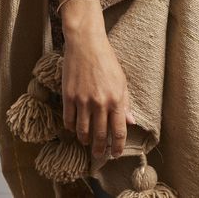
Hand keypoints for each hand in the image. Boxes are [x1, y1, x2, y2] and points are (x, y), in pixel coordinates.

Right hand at [61, 0, 135, 158]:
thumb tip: (130, 122)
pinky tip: (74, 129)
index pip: (118, 131)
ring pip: (82, 131)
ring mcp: (82, 100)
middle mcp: (100, 102)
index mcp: (116, 99)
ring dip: (85, 140)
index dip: (117, 146)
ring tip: (87, 142)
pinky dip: (71, 128)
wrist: (86, 44)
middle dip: (100, 149)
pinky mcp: (68, 96)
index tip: (115, 154)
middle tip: (100, 154)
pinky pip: (69, 120)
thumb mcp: (121, 80)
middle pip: (100, 135)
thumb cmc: (106, 60)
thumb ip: (124, 103)